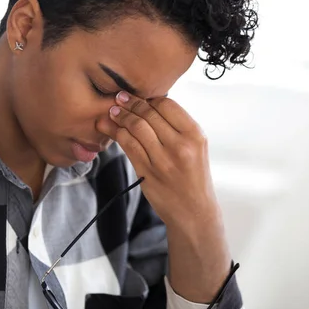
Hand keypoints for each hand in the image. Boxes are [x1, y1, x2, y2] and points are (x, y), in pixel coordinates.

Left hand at [96, 91, 218, 228]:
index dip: (149, 98)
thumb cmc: (194, 176)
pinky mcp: (147, 172)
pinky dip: (117, 133)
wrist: (194, 212)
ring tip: (112, 111)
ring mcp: (162, 160)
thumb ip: (176, 127)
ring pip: (136, 127)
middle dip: (131, 103)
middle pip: (149, 114)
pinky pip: (128, 145)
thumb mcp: (196, 147)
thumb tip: (150, 103)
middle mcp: (180, 145)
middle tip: (119, 97)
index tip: (139, 96)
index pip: (167, 105)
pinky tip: (112, 128)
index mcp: (195, 135)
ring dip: (120, 116)